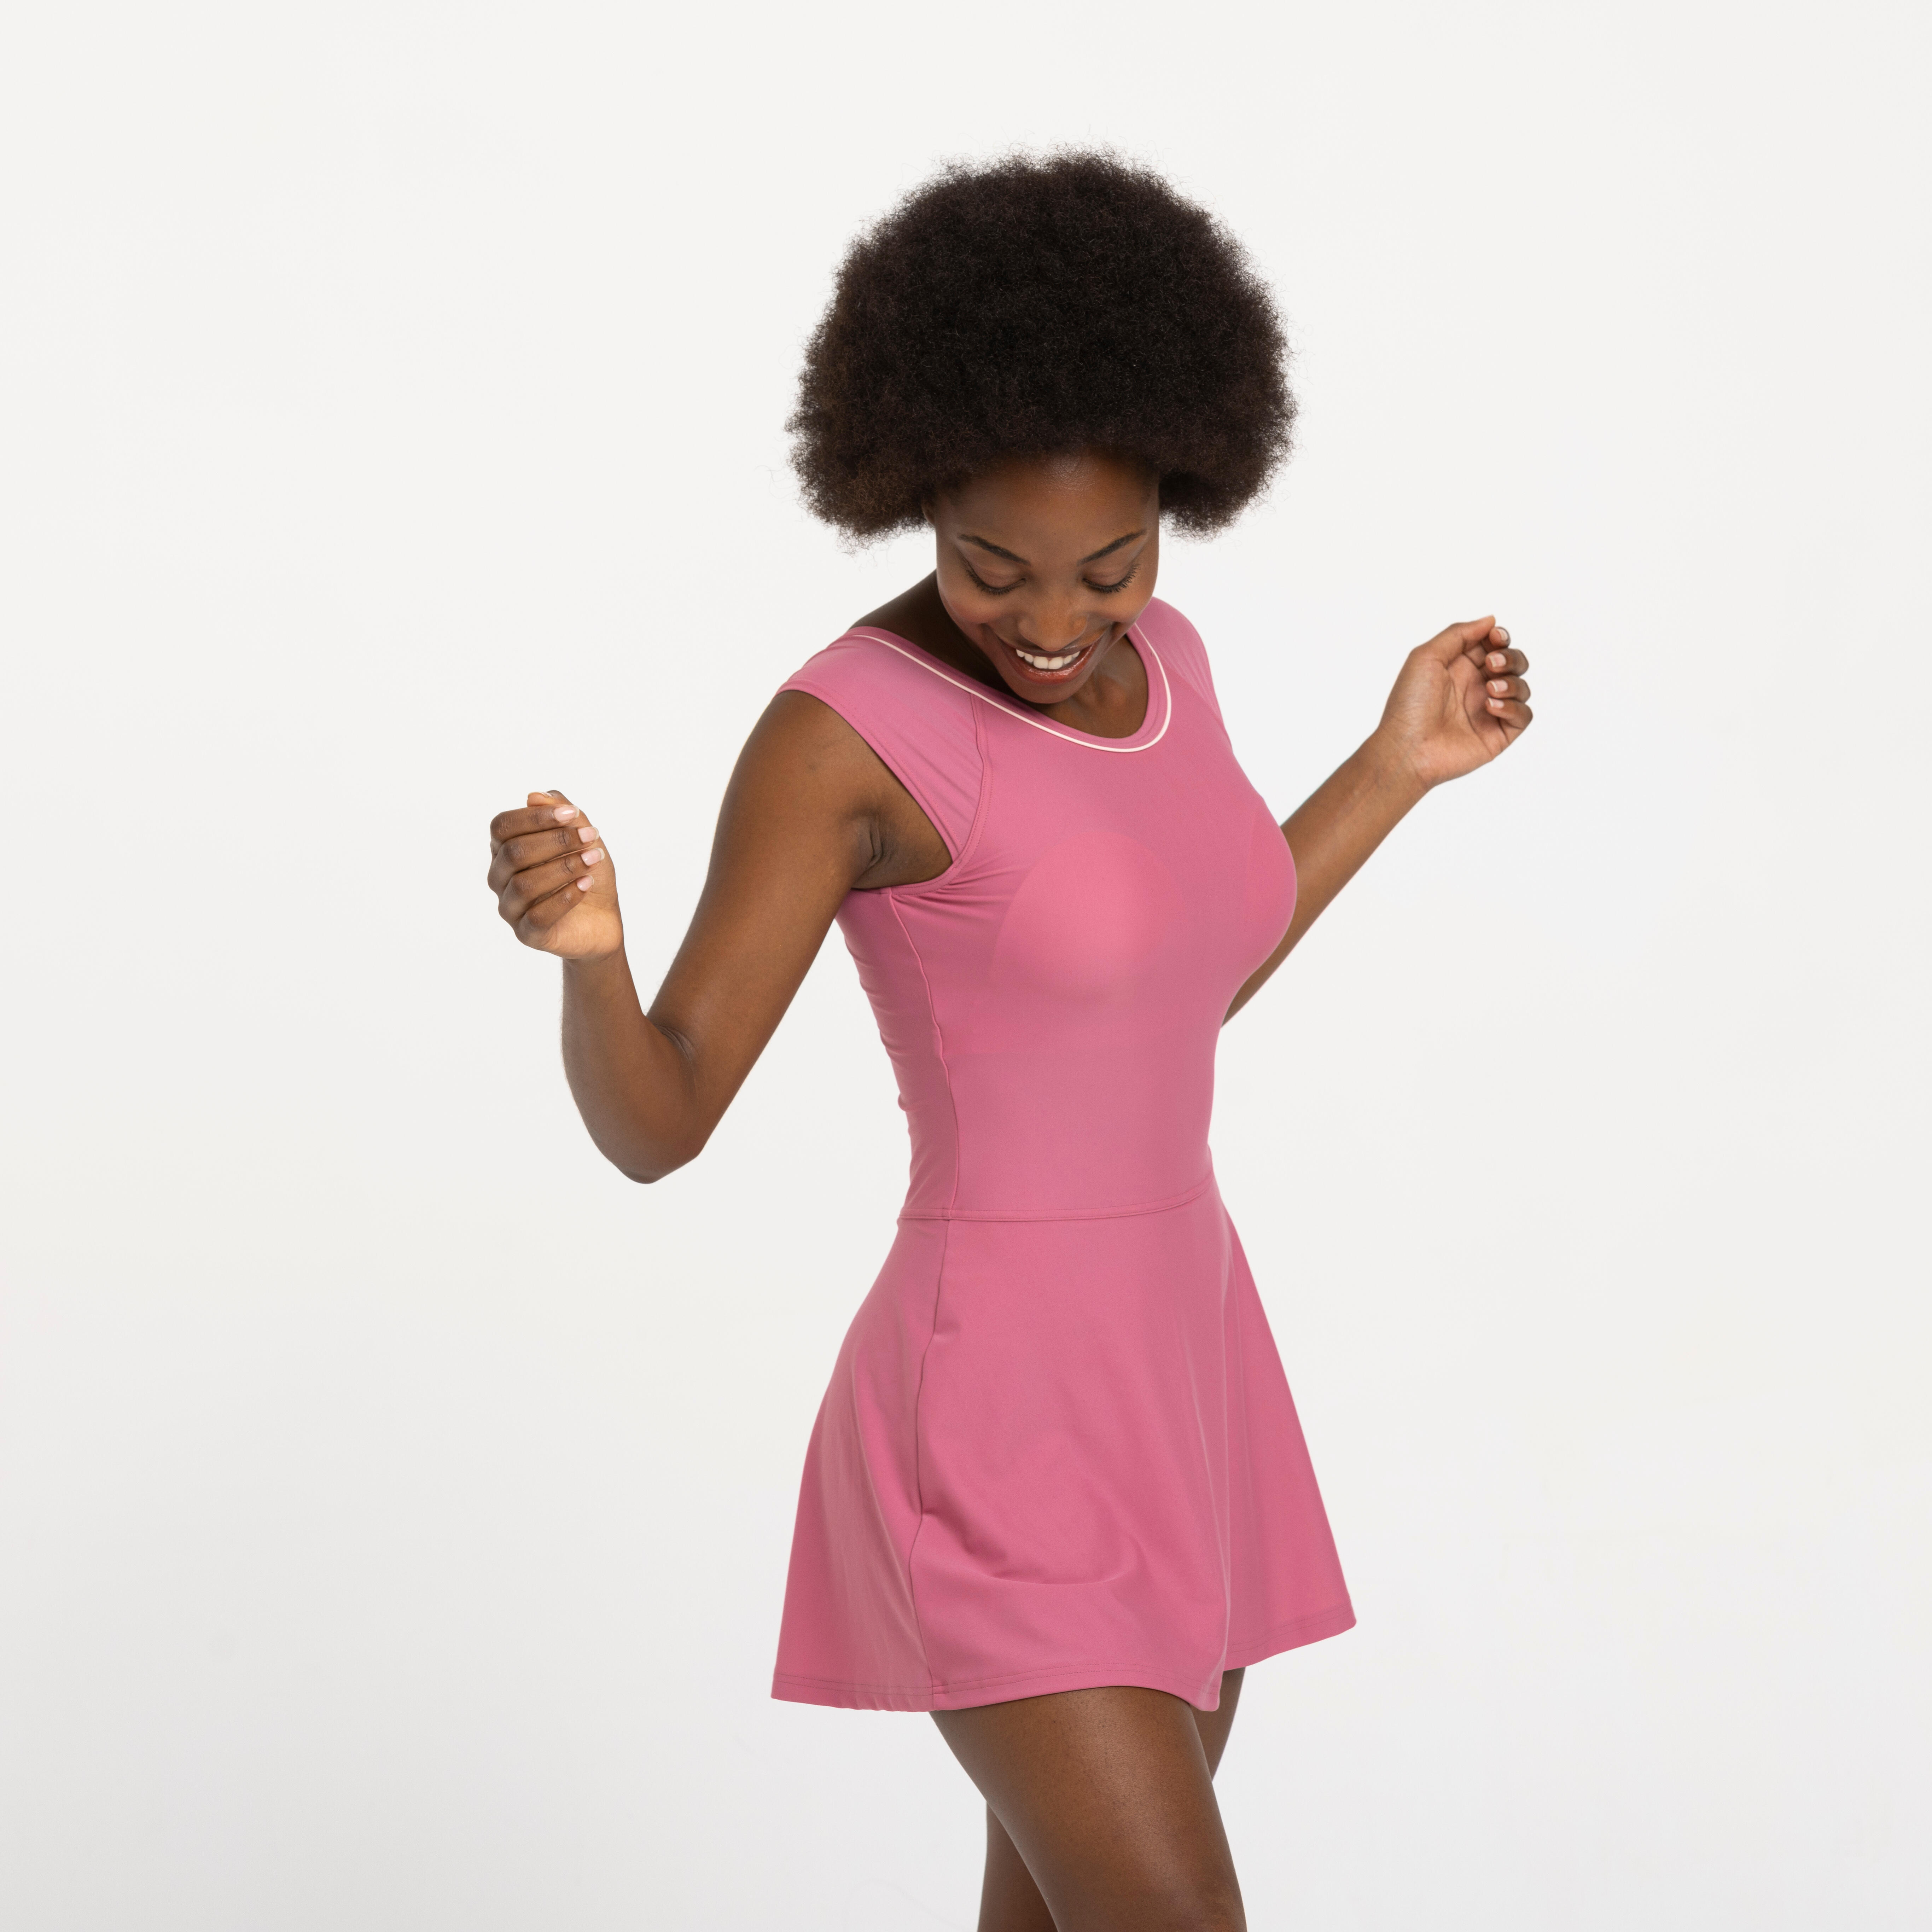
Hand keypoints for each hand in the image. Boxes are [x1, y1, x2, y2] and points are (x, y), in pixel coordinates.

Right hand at [487, 790, 622, 958]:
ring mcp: (510, 907)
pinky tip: (586, 884)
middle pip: (514, 853)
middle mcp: (500, 878)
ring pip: (524, 885)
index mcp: (505, 849)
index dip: (535, 817)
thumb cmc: (585, 872)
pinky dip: (565, 897)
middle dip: (556, 841)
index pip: (502, 826)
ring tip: (594, 860)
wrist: (602, 918)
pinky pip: (537, 915)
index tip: (572, 814)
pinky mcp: (526, 934)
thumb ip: (560, 814)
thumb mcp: (581, 838)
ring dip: (564, 868)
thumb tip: (533, 796)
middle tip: (591, 837)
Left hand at [1372, 617, 1532, 790]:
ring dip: (1512, 682)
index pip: (1494, 645)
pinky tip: (1490, 708)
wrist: (1407, 748)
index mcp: (1460, 668)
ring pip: (1522, 687)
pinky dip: (1514, 707)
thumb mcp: (1426, 657)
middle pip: (1514, 663)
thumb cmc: (1409, 704)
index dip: (1500, 638)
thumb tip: (1490, 621)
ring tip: (1489, 690)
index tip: (1495, 638)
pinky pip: (1524, 715)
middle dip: (1510, 658)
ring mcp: (1488, 711)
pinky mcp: (1498, 734)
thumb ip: (1458, 634)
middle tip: (1491, 665)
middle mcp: (1476, 688)